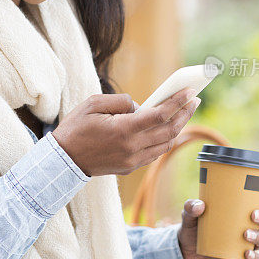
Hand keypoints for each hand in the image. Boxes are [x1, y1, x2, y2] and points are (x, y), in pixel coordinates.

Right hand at [51, 88, 200, 176]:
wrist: (63, 160)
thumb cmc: (75, 128)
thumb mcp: (93, 104)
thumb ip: (120, 101)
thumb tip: (140, 106)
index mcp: (123, 130)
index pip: (160, 115)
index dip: (178, 102)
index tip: (190, 91)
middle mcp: (132, 148)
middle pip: (169, 130)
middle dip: (185, 113)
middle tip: (194, 100)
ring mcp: (132, 160)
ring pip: (165, 144)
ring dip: (178, 128)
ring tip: (184, 113)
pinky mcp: (129, 167)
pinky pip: (155, 153)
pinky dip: (165, 140)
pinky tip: (168, 129)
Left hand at [177, 194, 258, 258]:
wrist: (185, 254)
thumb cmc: (193, 229)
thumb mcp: (189, 216)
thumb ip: (191, 208)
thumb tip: (199, 205)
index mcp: (242, 214)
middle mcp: (250, 228)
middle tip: (253, 215)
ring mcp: (247, 246)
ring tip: (245, 234)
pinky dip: (255, 257)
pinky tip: (247, 253)